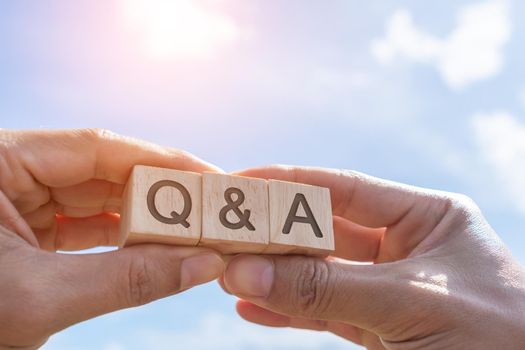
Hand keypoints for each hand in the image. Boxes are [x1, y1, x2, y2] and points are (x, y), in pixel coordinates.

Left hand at [0, 129, 224, 348]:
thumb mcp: (38, 299)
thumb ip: (128, 280)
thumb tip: (205, 265)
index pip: (96, 147)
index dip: (160, 161)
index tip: (210, 178)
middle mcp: (8, 172)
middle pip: (102, 172)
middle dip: (159, 195)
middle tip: (211, 211)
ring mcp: (16, 202)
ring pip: (97, 201)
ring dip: (146, 220)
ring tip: (193, 232)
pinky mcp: (24, 233)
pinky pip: (84, 228)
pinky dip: (123, 242)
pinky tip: (157, 250)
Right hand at [222, 165, 524, 348]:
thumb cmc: (498, 337)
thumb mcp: (411, 302)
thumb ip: (329, 289)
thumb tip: (247, 272)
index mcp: (426, 217)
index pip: (345, 190)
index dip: (292, 185)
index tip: (243, 183)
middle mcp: (405, 247)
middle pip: (325, 234)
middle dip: (275, 237)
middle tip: (224, 235)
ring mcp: (390, 290)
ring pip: (321, 277)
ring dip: (275, 276)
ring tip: (227, 272)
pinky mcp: (382, 330)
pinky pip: (327, 315)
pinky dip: (290, 313)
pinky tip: (252, 308)